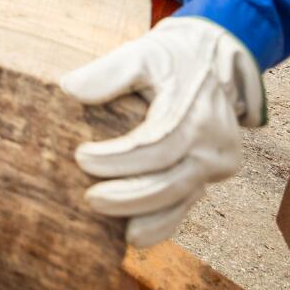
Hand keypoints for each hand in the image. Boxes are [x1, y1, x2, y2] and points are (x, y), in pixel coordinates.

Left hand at [60, 16, 264, 247]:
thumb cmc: (170, 58)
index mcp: (195, 112)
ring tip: (115, 232)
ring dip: (146, 216)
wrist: (215, 60)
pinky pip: (189, 203)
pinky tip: (136, 237)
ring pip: (181, 198)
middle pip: (170, 181)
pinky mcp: (215, 173)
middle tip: (89, 200)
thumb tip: (70, 90)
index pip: (156, 145)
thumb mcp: (141, 53)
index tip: (80, 158)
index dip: (118, 158)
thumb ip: (108, 72)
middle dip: (129, 195)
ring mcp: (219, 162)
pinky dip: (164, 222)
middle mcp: (215, 143)